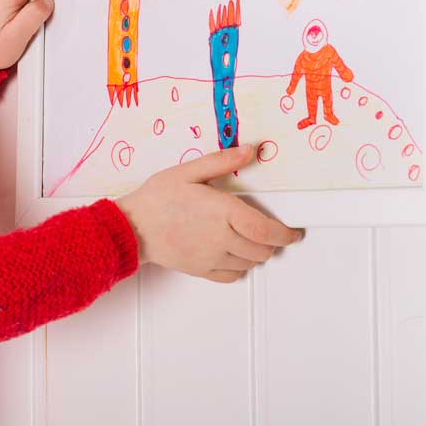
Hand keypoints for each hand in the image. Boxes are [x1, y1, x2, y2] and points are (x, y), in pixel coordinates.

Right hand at [113, 144, 305, 280]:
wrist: (131, 227)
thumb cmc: (157, 198)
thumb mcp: (188, 171)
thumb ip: (221, 161)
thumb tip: (250, 150)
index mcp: (223, 212)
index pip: (267, 230)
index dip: (286, 234)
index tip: (293, 232)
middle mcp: (221, 238)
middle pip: (263, 249)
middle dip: (272, 242)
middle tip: (269, 231)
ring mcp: (211, 257)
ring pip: (250, 263)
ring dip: (256, 253)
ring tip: (249, 239)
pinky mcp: (201, 270)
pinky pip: (232, 275)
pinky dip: (239, 267)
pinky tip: (232, 253)